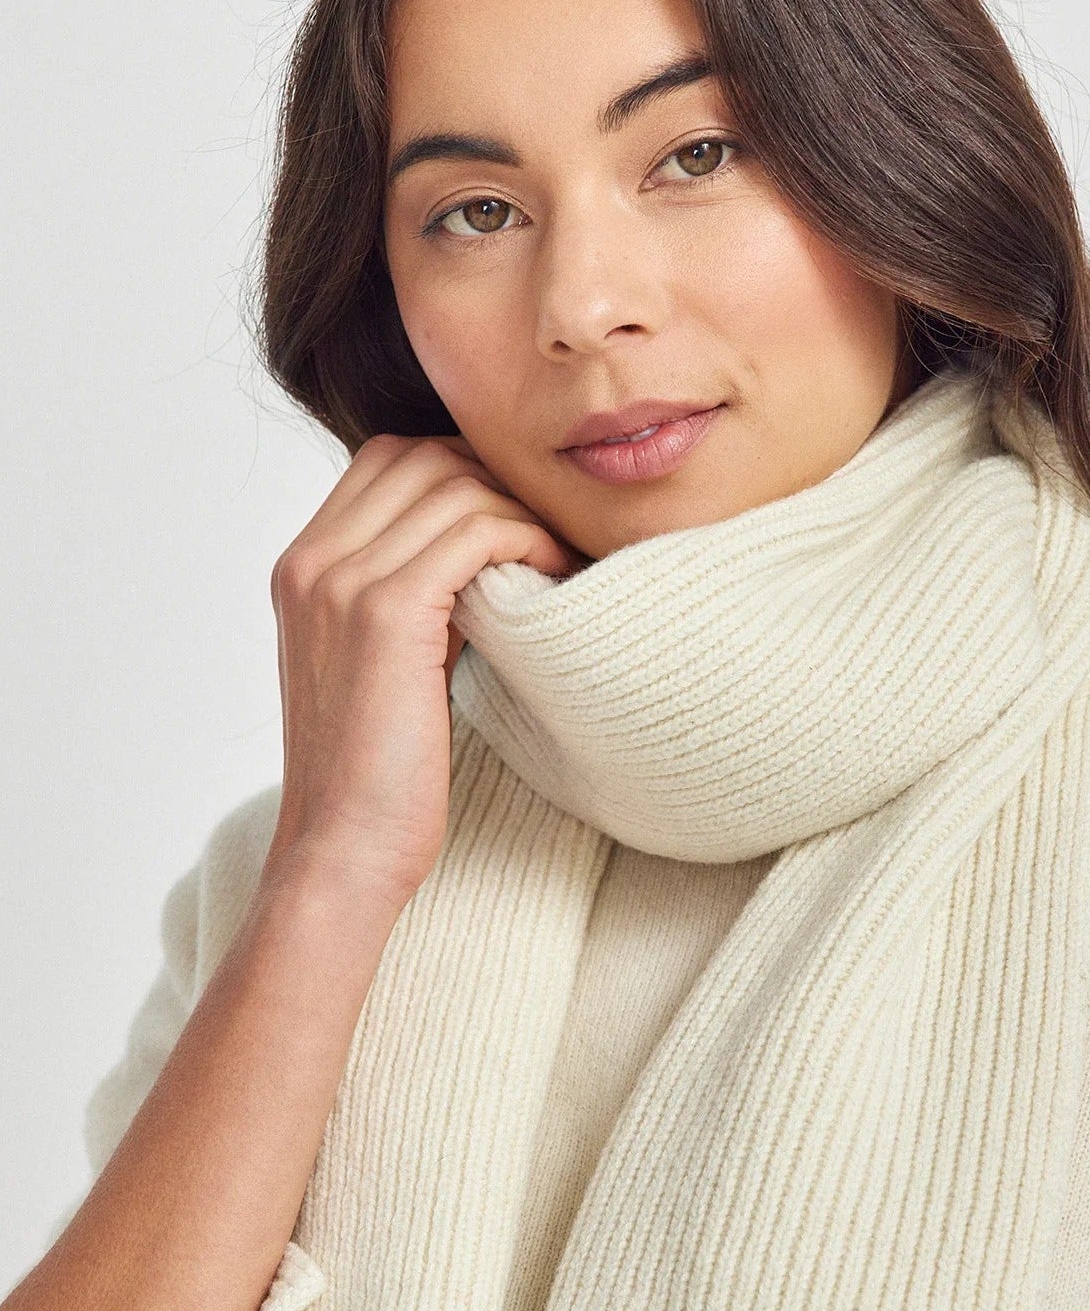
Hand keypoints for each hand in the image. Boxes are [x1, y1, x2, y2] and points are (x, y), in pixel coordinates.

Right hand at [263, 433, 582, 912]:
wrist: (344, 853)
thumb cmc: (378, 779)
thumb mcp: (379, 667)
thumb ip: (406, 599)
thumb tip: (484, 556)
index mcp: (302, 568)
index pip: (387, 459)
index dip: (463, 472)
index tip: (520, 518)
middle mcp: (310, 562)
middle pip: (422, 457)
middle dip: (500, 480)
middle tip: (556, 528)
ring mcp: (339, 582)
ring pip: (454, 486)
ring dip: (524, 512)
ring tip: (566, 556)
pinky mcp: (382, 613)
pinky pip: (475, 531)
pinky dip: (527, 540)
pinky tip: (557, 576)